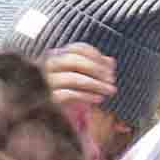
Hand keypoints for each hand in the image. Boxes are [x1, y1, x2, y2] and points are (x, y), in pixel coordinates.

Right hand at [42, 41, 123, 156]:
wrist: (47, 111)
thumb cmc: (67, 87)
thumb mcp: (80, 74)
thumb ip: (95, 66)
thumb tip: (111, 62)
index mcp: (56, 54)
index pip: (78, 48)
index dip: (97, 56)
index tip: (110, 66)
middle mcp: (49, 65)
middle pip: (75, 61)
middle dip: (97, 69)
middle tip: (112, 79)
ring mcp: (47, 81)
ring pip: (74, 79)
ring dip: (96, 84)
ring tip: (110, 90)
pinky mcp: (48, 97)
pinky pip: (70, 95)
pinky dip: (87, 96)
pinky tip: (99, 99)